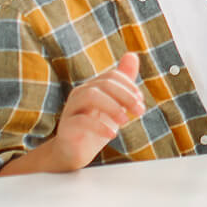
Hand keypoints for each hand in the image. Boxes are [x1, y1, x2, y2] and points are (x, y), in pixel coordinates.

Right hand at [45, 53, 145, 170]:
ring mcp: (71, 108)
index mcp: (92, 86)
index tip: (140, 101)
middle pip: (105, 84)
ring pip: (91, 96)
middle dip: (126, 96)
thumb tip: (132, 55)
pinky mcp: (66, 126)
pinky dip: (100, 127)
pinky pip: (81, 121)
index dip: (129, 86)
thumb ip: (123, 83)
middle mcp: (80, 93)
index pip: (112, 76)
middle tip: (139, 111)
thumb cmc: (96, 125)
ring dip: (113, 107)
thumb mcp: (114, 104)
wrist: (74, 152)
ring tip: (125, 121)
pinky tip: (113, 135)